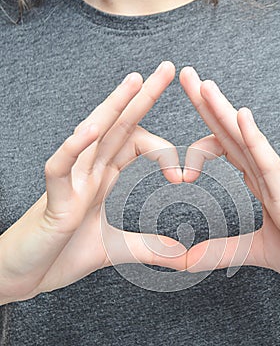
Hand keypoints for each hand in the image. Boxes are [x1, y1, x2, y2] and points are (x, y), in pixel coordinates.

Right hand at [0, 61, 185, 303]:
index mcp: (102, 179)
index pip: (135, 144)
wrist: (28, 276)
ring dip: (112, 107)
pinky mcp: (54, 201)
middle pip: (118, 126)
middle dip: (142, 97)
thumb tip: (182, 254)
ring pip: (91, 136)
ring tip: (134, 81)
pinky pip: (60, 167)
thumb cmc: (63, 255)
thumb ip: (149, 248)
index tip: (184, 176)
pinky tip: (91, 129)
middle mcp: (88, 173)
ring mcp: (70, 183)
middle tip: (168, 69)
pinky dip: (75, 147)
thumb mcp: (116, 250)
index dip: (163, 151)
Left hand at [180, 66, 279, 291]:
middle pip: (231, 132)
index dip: (197, 148)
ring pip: (247, 139)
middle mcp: (267, 174)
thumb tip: (186, 260)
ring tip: (202, 85)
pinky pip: (270, 163)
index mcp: (259, 182)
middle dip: (206, 104)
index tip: (175, 167)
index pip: (225, 150)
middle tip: (185, 75)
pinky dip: (254, 138)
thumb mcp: (257, 252)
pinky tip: (240, 116)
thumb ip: (221, 251)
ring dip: (223, 110)